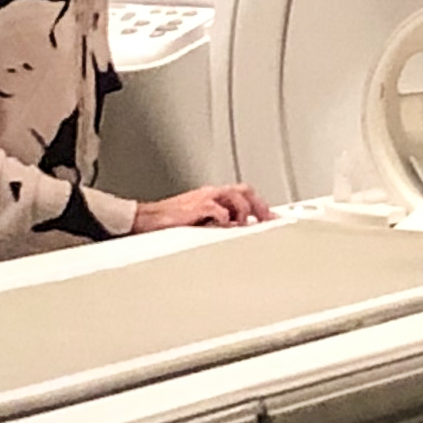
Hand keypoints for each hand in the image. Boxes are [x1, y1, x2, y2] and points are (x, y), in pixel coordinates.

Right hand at [132, 183, 270, 232]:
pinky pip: (218, 209)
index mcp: (214, 196)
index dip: (262, 206)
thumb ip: (220, 222)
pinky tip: (227, 227)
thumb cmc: (170, 223)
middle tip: (269, 219)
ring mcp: (204, 198)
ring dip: (245, 211)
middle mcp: (212, 194)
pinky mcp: (196, 207)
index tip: (274, 219)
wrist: (147, 220)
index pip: (244, 194)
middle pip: (244, 190)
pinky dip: (226, 218)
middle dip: (260, 205)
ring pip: (235, 195)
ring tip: (246, 224)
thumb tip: (238, 232)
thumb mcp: (201, 221)